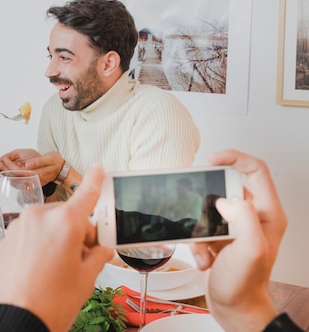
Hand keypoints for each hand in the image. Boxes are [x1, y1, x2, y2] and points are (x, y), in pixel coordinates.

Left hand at [0, 149, 63, 184]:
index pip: (17, 170)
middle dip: (3, 168)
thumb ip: (37, 162)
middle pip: (13, 176)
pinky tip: (5, 169)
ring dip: (5, 172)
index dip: (8, 164)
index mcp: (35, 174)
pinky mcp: (29, 183)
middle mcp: (31, 180)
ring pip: (14, 179)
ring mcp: (30, 183)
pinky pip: (17, 180)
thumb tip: (27, 165)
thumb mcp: (48, 159)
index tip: (1, 157)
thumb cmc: (55, 162)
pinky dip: (10, 174)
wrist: (61, 170)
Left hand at [0, 163, 113, 331]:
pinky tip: (39, 271)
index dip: (94, 180)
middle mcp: (39, 217)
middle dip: (77, 233)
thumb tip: (100, 251)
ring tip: (57, 271)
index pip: (86, 194)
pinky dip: (38, 247)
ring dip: (56, 240)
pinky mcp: (6, 240)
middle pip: (67, 216)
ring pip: (47, 226)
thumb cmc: (48, 303)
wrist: (12, 321)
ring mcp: (19, 227)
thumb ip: (96, 257)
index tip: (97, 168)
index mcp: (65, 222)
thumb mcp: (85, 280)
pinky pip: (29, 235)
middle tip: (81, 260)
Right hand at [190, 149, 283, 330]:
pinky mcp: (223, 237)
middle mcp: (256, 217)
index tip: (212, 159)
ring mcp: (238, 227)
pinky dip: (198, 242)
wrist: (234, 308)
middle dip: (207, 202)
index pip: (255, 170)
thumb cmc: (244, 285)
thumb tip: (225, 199)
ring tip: (205, 246)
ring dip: (200, 227)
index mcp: (269, 214)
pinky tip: (204, 257)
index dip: (234, 158)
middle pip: (228, 187)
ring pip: (210, 209)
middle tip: (198, 209)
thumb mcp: (248, 249)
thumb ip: (242, 218)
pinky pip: (203, 226)